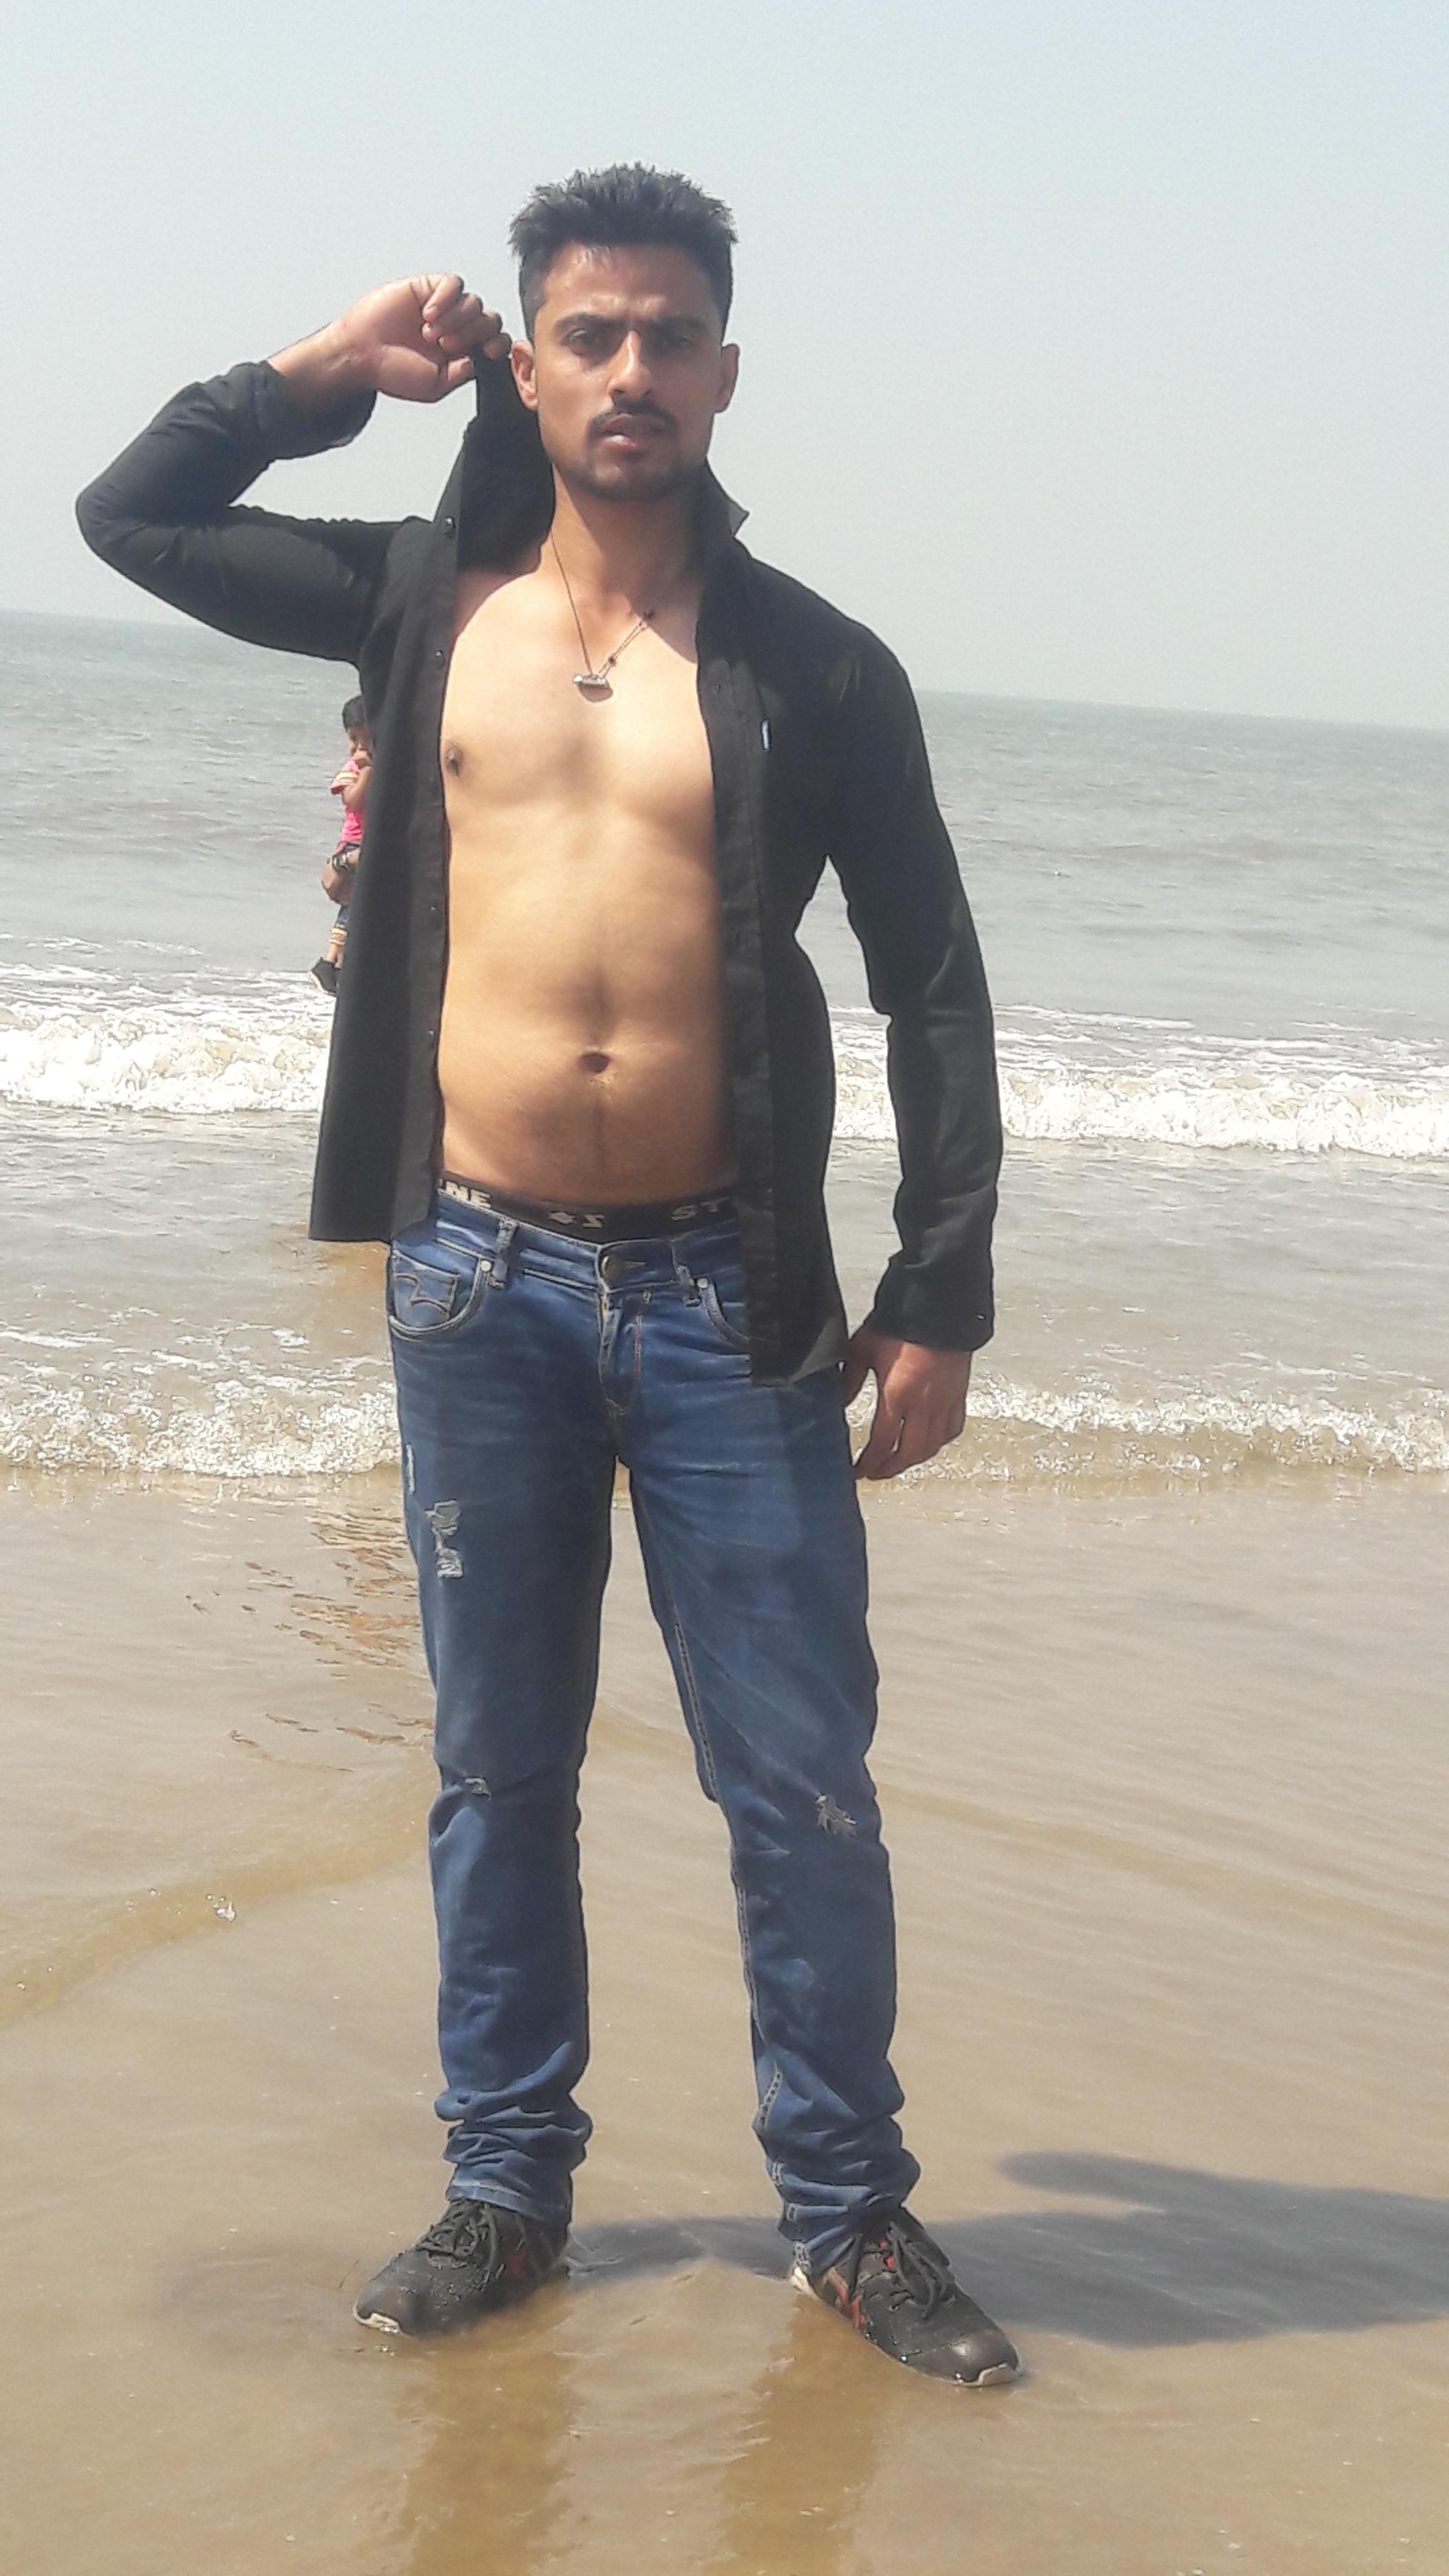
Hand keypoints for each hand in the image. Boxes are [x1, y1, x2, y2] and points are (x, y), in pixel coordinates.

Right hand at [340, 274, 510, 400]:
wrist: (362, 353)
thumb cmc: (394, 372)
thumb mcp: (434, 385)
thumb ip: (461, 373)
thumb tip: (480, 359)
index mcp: (464, 353)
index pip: (496, 342)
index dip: (498, 344)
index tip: (488, 351)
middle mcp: (458, 328)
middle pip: (489, 320)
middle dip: (474, 333)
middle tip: (446, 345)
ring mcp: (445, 307)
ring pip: (474, 302)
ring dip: (457, 319)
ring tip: (430, 334)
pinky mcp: (428, 288)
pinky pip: (454, 284)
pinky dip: (446, 298)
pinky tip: (428, 315)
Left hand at [842, 1328, 971, 1480]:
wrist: (937, 1304)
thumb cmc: (899, 1323)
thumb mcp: (862, 1349)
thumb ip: (849, 1380)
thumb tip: (838, 1404)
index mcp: (897, 1395)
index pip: (882, 1443)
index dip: (868, 1464)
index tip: (858, 1472)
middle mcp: (924, 1405)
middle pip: (908, 1454)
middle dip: (889, 1469)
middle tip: (875, 1473)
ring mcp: (945, 1402)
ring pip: (932, 1446)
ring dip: (913, 1460)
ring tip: (898, 1462)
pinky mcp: (959, 1394)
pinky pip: (951, 1429)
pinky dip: (938, 1442)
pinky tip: (928, 1442)